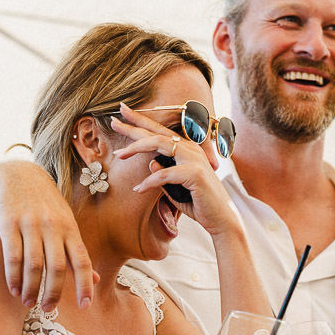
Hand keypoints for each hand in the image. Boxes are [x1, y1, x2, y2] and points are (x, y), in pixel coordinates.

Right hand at [0, 160, 95, 312]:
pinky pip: (13, 255)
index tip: (86, 306)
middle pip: (58, 267)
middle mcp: (53, 226)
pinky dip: (14, 276)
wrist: (16, 174)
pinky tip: (14, 289)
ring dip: (32, 288)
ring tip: (28, 302)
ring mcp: (30, 224)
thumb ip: (78, 252)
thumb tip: (96, 280)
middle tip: (48, 309)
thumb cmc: (46, 205)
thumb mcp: (66, 223)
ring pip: (34, 264)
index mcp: (70, 228)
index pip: (82, 260)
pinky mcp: (8, 222)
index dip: (85, 284)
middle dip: (54, 292)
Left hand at [109, 105, 238, 235]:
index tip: (121, 114)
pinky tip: (138, 189)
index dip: (140, 122)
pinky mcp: (195, 173)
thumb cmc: (199, 203)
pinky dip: (149, 182)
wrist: (221, 220)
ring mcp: (194, 159)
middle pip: (156, 132)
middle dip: (133, 126)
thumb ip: (163, 175)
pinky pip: (164, 174)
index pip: (160, 131)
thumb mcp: (175, 187)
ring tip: (118, 154)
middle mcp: (191, 149)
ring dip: (136, 148)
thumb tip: (150, 163)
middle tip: (112, 122)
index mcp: (186, 150)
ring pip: (159, 144)